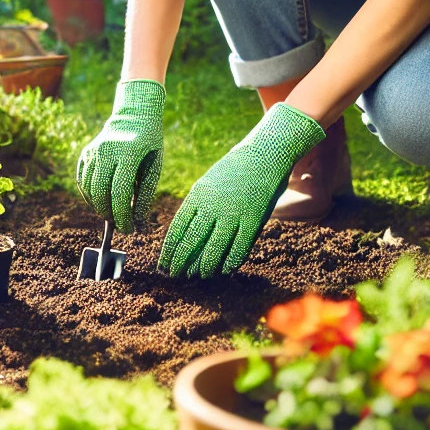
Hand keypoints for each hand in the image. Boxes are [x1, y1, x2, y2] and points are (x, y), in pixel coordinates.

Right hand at [75, 80, 165, 232]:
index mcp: (129, 152)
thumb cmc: (149, 145)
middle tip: (120, 225)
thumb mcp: (155, 167)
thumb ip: (146, 195)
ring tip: (112, 215)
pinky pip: (82, 181)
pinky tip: (100, 203)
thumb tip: (138, 224)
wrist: (133, 116)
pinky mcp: (86, 153)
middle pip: (101, 192)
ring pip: (89, 188)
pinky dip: (89, 197)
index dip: (123, 215)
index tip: (129, 229)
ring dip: (99, 208)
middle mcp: (107, 150)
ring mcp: (93, 150)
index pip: (121, 192)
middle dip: (110, 214)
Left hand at [159, 104, 324, 277]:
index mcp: (197, 195)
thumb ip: (197, 206)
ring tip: (198, 275)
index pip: (177, 229)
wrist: (266, 153)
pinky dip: (229, 263)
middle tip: (175, 276)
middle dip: (180, 263)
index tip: (163, 264)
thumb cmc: (234, 169)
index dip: (169, 250)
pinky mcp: (253, 221)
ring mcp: (233, 215)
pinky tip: (223, 270)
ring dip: (203, 267)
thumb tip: (185, 232)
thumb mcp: (208, 182)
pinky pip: (238, 249)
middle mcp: (212, 206)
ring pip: (213, 250)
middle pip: (191, 242)